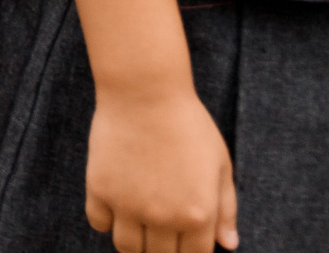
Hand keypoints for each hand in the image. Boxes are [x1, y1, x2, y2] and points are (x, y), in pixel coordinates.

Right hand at [84, 85, 237, 252]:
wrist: (145, 92)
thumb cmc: (188, 124)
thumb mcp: (220, 165)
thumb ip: (226, 209)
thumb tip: (229, 245)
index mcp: (198, 215)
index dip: (190, 251)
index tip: (184, 241)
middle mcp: (163, 217)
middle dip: (163, 248)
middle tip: (161, 229)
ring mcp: (128, 205)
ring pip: (127, 247)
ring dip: (135, 242)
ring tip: (138, 224)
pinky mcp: (100, 189)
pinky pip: (98, 223)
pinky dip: (106, 221)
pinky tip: (116, 205)